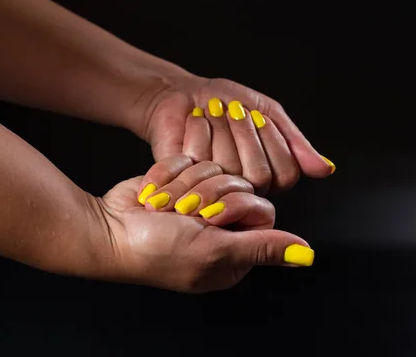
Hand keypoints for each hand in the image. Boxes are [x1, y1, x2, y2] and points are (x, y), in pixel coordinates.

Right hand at [95, 154, 314, 292]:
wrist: (110, 229)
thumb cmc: (158, 251)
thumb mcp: (216, 252)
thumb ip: (263, 247)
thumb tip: (306, 255)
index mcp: (236, 248)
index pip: (260, 208)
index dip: (236, 205)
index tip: (211, 217)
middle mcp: (222, 224)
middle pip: (239, 184)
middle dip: (207, 195)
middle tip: (184, 215)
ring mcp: (201, 199)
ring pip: (215, 168)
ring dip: (185, 185)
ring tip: (164, 207)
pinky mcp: (182, 179)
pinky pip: (192, 159)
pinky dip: (170, 174)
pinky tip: (154, 194)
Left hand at [133, 76, 335, 194]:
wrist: (183, 94)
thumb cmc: (225, 102)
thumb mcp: (267, 112)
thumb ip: (295, 142)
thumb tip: (327, 170)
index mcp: (268, 175)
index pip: (286, 173)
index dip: (272, 139)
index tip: (256, 113)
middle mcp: (242, 188)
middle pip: (259, 176)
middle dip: (246, 133)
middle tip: (231, 110)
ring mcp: (214, 187)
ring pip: (230, 170)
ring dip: (222, 128)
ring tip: (211, 112)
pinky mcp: (187, 182)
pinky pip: (201, 163)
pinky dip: (199, 130)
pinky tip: (195, 120)